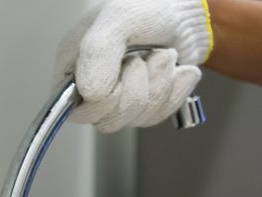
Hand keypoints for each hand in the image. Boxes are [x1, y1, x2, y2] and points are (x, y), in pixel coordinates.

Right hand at [54, 0, 212, 132]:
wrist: (186, 12)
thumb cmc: (150, 5)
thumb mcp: (119, 17)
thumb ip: (98, 51)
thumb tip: (90, 93)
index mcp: (75, 62)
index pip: (75, 109)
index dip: (100, 104)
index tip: (118, 81)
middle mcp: (94, 84)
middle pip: (108, 120)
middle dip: (136, 90)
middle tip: (143, 59)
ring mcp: (121, 97)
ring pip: (137, 118)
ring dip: (159, 85)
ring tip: (162, 56)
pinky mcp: (146, 104)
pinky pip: (159, 114)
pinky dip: (175, 90)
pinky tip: (176, 70)